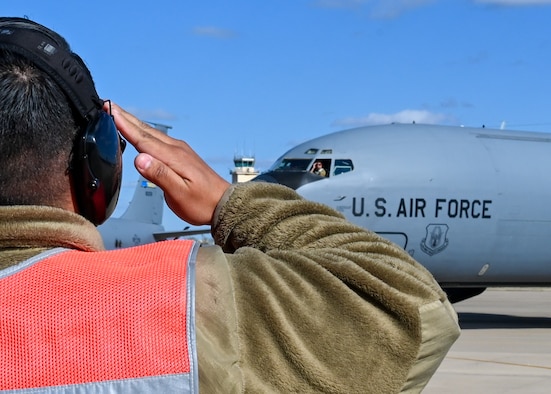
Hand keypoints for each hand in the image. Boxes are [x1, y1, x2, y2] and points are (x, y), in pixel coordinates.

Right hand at [107, 103, 229, 224]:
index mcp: (173, 157)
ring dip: (135, 123)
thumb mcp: (178, 194)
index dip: (124, 125)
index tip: (110, 110)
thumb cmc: (202, 203)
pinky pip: (159, 139)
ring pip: (152, 134)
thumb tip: (139, 159)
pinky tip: (142, 134)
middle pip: (146, 131)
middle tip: (109, 105)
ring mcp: (180, 151)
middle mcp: (177, 149)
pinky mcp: (182, 155)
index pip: (143, 138)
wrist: (223, 204)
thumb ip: (159, 175)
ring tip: (120, 114)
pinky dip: (145, 133)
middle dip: (126, 118)